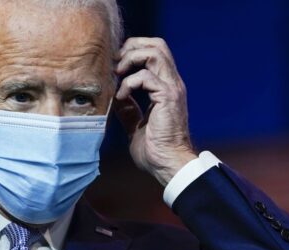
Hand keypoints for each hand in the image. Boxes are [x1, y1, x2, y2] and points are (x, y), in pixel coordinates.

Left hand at [114, 37, 196, 185]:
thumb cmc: (155, 151)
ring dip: (131, 59)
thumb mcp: (136, 125)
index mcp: (166, 88)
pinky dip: (129, 82)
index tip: (116, 65)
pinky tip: (121, 96)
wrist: (168, 165)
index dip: (134, 51)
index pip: (155, 52)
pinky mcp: (167, 97)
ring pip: (154, 52)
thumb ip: (128, 109)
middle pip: (157, 44)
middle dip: (132, 47)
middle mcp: (172, 83)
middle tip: (116, 63)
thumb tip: (116, 96)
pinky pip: (146, 77)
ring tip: (118, 74)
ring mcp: (172, 89)